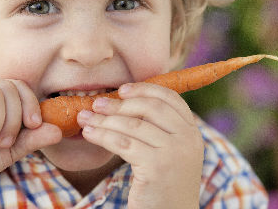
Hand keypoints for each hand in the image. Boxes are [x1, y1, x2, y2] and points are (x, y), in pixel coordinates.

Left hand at [77, 82, 202, 208]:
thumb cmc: (162, 187)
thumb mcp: (170, 153)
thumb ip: (159, 129)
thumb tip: (125, 100)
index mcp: (192, 132)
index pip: (170, 98)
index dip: (144, 89)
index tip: (121, 90)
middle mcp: (188, 139)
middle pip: (150, 107)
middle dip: (119, 104)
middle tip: (96, 104)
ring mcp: (174, 153)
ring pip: (132, 125)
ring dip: (104, 119)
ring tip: (85, 118)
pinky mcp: (157, 167)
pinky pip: (123, 143)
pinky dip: (102, 135)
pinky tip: (89, 133)